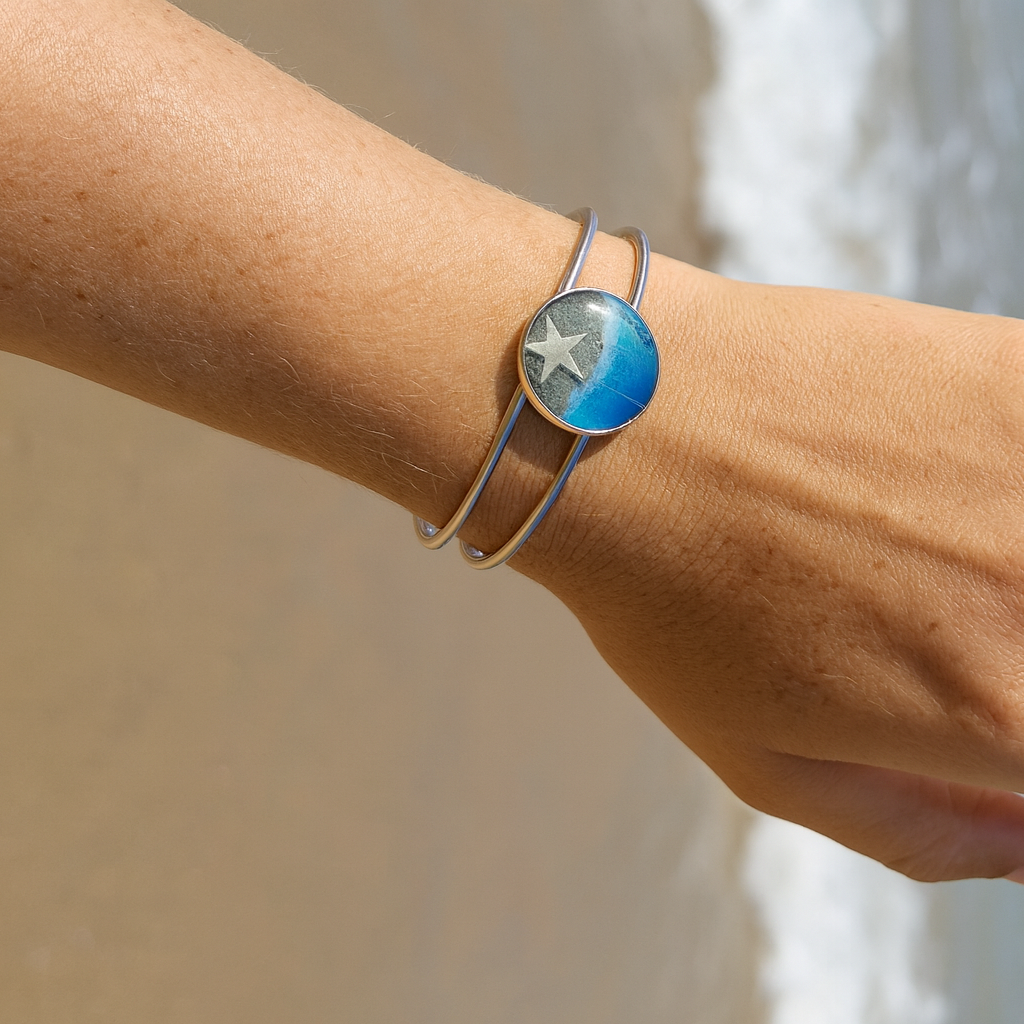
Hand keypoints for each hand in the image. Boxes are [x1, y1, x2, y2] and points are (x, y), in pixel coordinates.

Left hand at [510, 262, 1023, 881]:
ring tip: (948, 560)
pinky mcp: (1022, 373)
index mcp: (1006, 715)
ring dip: (1014, 566)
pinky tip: (967, 494)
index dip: (1023, 744)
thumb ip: (927, 832)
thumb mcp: (767, 763)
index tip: (988, 710)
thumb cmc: (668, 596)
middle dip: (1018, 659)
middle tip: (947, 635)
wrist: (622, 421)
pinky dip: (1017, 485)